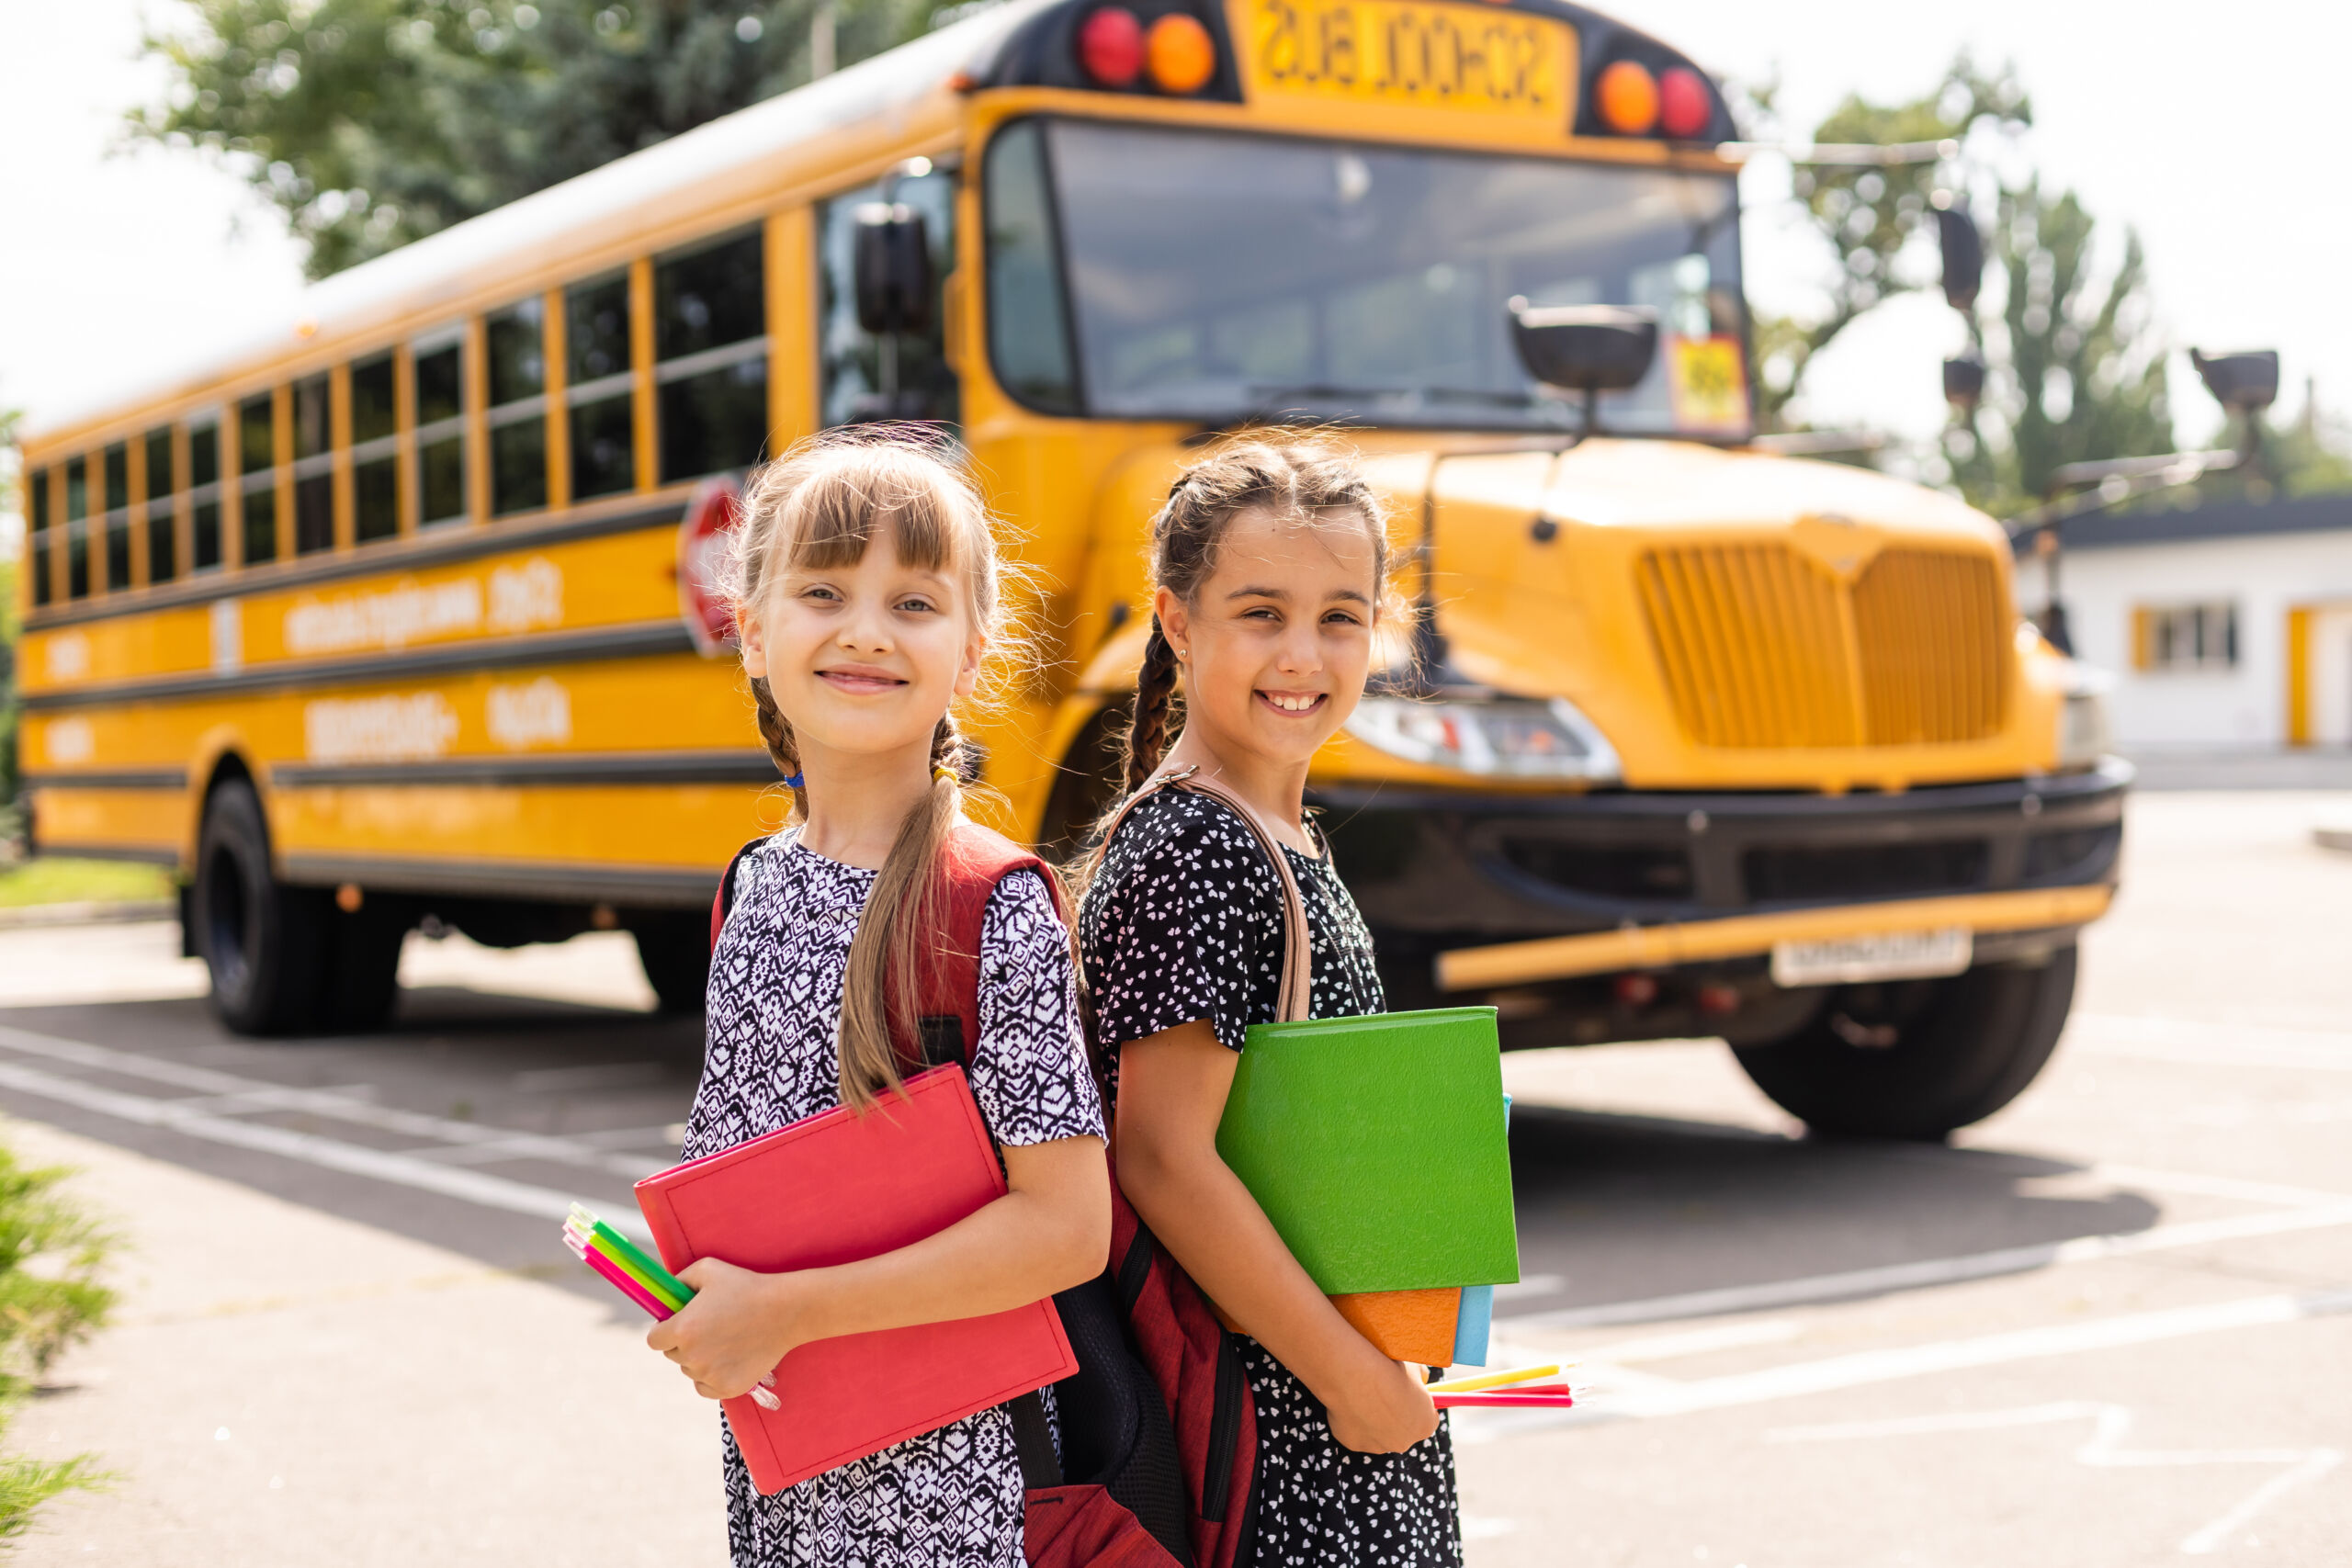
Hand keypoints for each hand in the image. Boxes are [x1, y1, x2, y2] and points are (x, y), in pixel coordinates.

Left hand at [645, 1257, 816, 1400]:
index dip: (663, 1329)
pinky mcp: (727, 1389)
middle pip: (672, 1355)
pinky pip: (705, 1387)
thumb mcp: (707, 1269)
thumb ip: (678, 1280)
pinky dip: (711, 1376)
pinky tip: (728, 1358)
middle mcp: (692, 1357)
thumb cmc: (746, 1286)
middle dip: (683, 1342)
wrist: (785, 1311)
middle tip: (707, 1327)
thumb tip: (664, 1292)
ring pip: (690, 1370)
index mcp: (683, 1329)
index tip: (676, 1323)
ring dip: (699, 1358)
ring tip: (725, 1339)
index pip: (654, 1339)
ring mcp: (710, 1376)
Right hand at [1322, 1355, 1438, 1453]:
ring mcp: (1378, 1447)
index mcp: (1424, 1426)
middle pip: (1402, 1431)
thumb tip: (1419, 1381)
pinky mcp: (1354, 1444)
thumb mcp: (1414, 1368)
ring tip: (1362, 1396)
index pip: (1427, 1419)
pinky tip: (1349, 1403)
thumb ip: (1420, 1379)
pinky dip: (1353, 1421)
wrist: (1355, 1374)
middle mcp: (1404, 1443)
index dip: (1417, 1406)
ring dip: (1373, 1421)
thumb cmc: (1388, 1368)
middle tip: (1382, 1395)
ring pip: (1378, 1434)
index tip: (1407, 1395)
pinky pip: (1357, 1433)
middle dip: (1395, 1417)